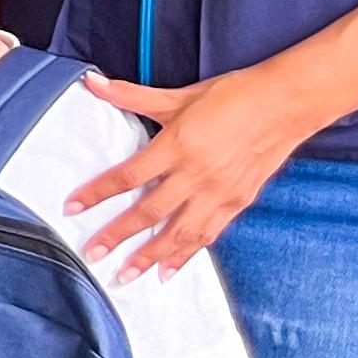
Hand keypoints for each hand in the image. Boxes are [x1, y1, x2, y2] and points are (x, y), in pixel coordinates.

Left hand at [71, 65, 305, 276]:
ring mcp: (218, 192)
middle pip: (149, 211)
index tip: (73, 207)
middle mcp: (196, 174)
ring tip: (126, 275)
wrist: (284, 105)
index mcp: (177, 145)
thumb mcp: (180, 95)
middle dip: (118, 235)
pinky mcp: (237, 203)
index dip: (98, 193)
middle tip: (92, 253)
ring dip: (149, 256)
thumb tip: (93, 82)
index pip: (128, 176)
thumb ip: (131, 95)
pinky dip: (187, 255)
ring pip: (178, 232)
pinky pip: (207, 234)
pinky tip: (169, 270)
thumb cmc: (233, 96)